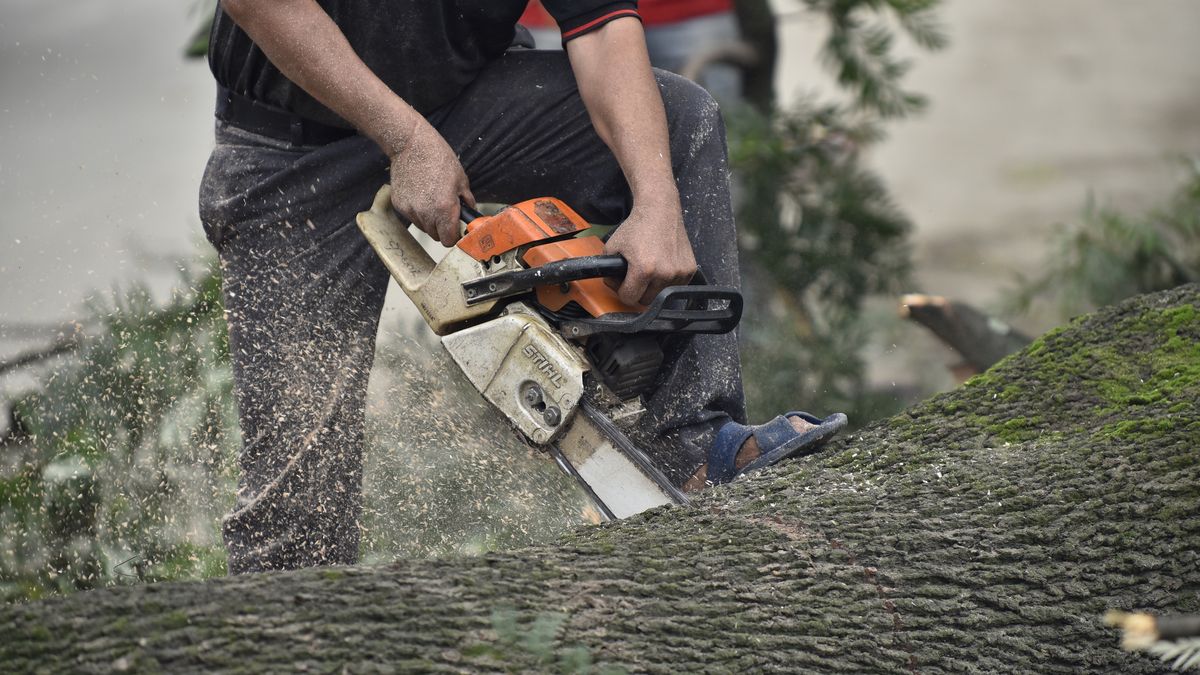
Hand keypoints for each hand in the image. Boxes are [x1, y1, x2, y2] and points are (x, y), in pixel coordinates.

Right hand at [387, 119, 473, 246]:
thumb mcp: (461, 179)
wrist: (411, 144)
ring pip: (423, 227)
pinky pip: (411, 216)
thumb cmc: (438, 158)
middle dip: (443, 229)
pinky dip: (417, 211)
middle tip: (446, 213)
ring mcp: (410, 210)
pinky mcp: (399, 205)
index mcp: (444, 209)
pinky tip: (420, 194)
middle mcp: (425, 213)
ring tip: (432, 200)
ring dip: (430, 221)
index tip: (456, 230)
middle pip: (436, 236)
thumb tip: (470, 214)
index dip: (455, 237)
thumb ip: (467, 201)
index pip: (449, 240)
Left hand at [604, 200, 697, 305]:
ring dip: (653, 287)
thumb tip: (611, 285)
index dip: (622, 290)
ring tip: (649, 270)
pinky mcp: (689, 269)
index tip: (622, 282)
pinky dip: (667, 281)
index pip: (629, 298)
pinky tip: (662, 266)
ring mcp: (679, 272)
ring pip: (661, 295)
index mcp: (644, 269)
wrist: (660, 210)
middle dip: (637, 291)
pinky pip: (675, 287)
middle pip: (646, 301)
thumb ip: (607, 269)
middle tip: (634, 277)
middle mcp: (664, 273)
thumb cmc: (637, 227)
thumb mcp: (612, 246)